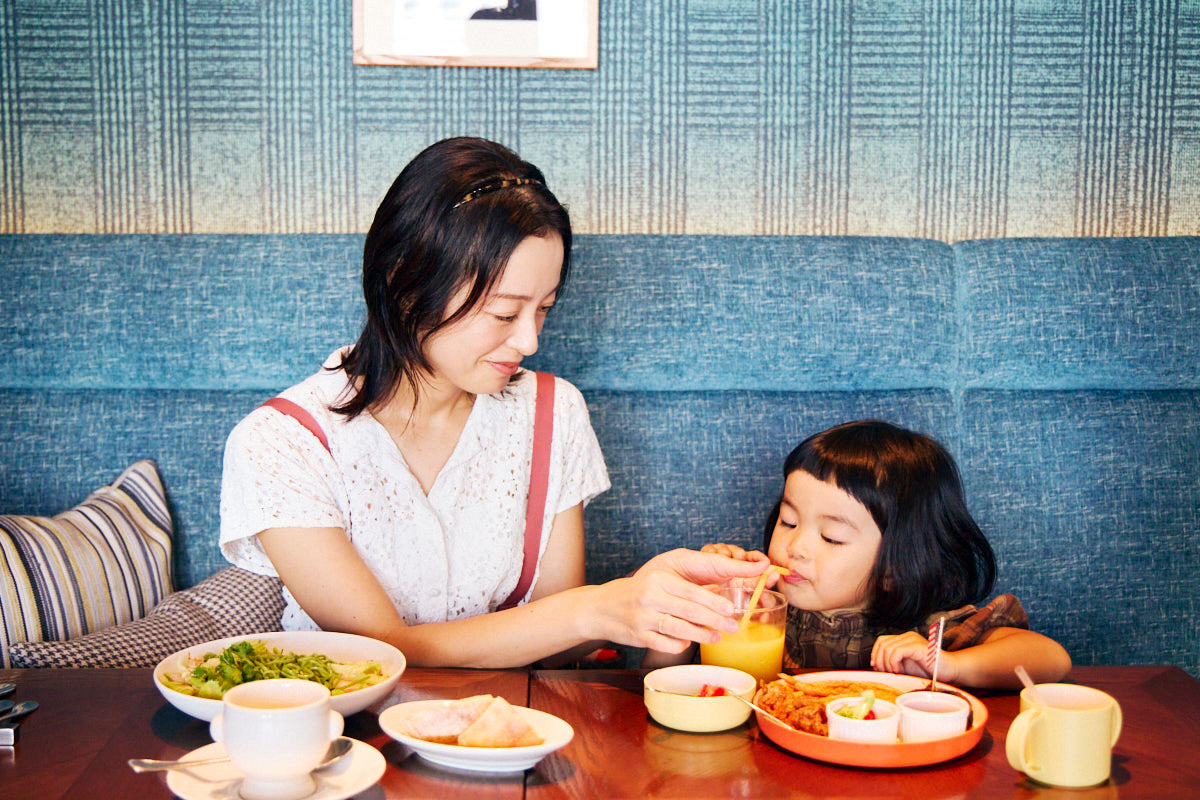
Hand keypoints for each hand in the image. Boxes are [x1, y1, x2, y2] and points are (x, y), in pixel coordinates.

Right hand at [589, 548, 773, 652]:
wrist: (603, 606)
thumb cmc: (639, 590)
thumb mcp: (659, 575)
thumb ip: (685, 582)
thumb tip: (721, 589)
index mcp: (658, 579)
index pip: (691, 591)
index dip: (713, 601)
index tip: (730, 609)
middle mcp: (649, 597)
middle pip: (688, 611)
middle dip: (714, 620)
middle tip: (733, 626)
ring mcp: (643, 618)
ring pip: (679, 629)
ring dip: (702, 635)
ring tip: (717, 637)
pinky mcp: (638, 636)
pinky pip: (665, 644)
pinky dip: (680, 644)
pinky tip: (688, 642)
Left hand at [869, 631, 944, 680]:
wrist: (949, 670)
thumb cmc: (930, 670)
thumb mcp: (906, 667)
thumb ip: (893, 663)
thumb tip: (876, 666)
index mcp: (904, 640)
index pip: (881, 641)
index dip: (875, 654)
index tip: (876, 667)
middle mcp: (907, 637)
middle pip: (882, 643)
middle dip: (879, 660)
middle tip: (885, 672)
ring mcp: (912, 640)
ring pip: (887, 648)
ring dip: (886, 663)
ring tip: (894, 672)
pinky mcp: (917, 646)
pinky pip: (897, 651)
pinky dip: (893, 662)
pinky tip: (898, 670)